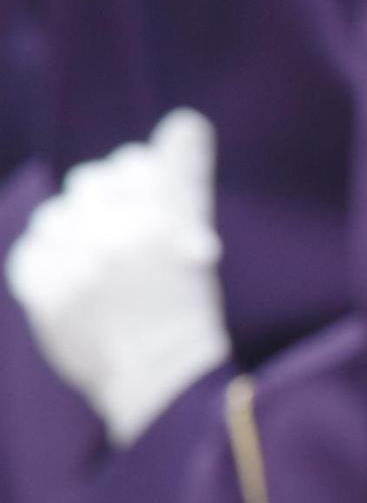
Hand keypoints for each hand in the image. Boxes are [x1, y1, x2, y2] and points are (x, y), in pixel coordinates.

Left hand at [5, 109, 228, 446]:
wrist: (163, 381)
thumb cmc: (186, 311)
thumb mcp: (197, 243)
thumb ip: (184, 179)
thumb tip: (183, 121)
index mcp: (169, 224)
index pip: (149, 160)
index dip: (155, 167)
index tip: (163, 180)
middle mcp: (120, 237)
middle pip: (96, 180)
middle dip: (113, 198)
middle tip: (128, 231)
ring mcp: (79, 266)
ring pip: (59, 214)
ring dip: (77, 230)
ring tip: (98, 260)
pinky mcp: (46, 293)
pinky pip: (32, 252)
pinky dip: (50, 260)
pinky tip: (75, 279)